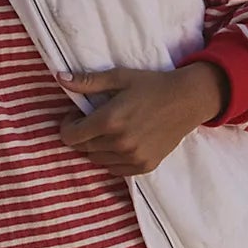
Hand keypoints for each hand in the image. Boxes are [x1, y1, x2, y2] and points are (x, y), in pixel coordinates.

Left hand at [57, 63, 227, 177]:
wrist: (187, 101)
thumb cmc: (152, 85)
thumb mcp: (120, 77)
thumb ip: (88, 81)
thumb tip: (60, 78)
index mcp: (110, 120)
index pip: (70, 136)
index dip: (68, 125)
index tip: (77, 115)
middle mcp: (119, 143)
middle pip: (82, 148)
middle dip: (82, 134)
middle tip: (94, 120)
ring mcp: (132, 158)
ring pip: (97, 160)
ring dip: (96, 147)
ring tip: (109, 131)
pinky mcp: (144, 166)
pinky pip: (115, 170)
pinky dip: (112, 158)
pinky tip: (122, 142)